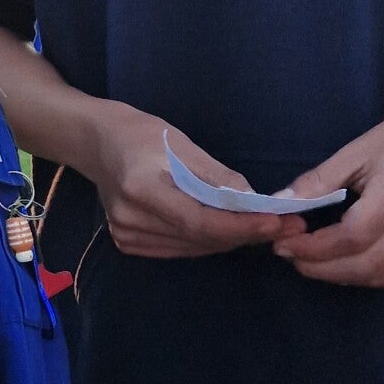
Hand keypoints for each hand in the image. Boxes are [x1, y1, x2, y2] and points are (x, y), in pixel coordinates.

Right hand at [82, 104, 278, 260]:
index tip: (276, 223)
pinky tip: (229, 230)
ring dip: (230, 239)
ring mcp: (125, 235)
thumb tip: (254, 201)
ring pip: (193, 248)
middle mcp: (129, 219)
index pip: (197, 219)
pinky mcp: (128, 243)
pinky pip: (180, 249)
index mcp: (140, 188)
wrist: (97, 143)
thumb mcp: (181, 144)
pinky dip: (208, 241)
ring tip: (266, 228)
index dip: (239, 226)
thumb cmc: (140, 134)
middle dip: (245, 233)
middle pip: (199, 237)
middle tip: (287, 226)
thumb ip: (217, 176)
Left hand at [273, 88, 383, 289]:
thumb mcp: (359, 149)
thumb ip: (319, 181)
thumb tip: (279, 204)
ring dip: (339, 275)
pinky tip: (344, 262)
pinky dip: (365, 275)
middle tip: (291, 256)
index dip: (313, 247)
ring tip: (312, 260)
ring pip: (379, 276)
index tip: (283, 243)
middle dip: (319, 267)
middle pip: (363, 264)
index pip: (350, 236)